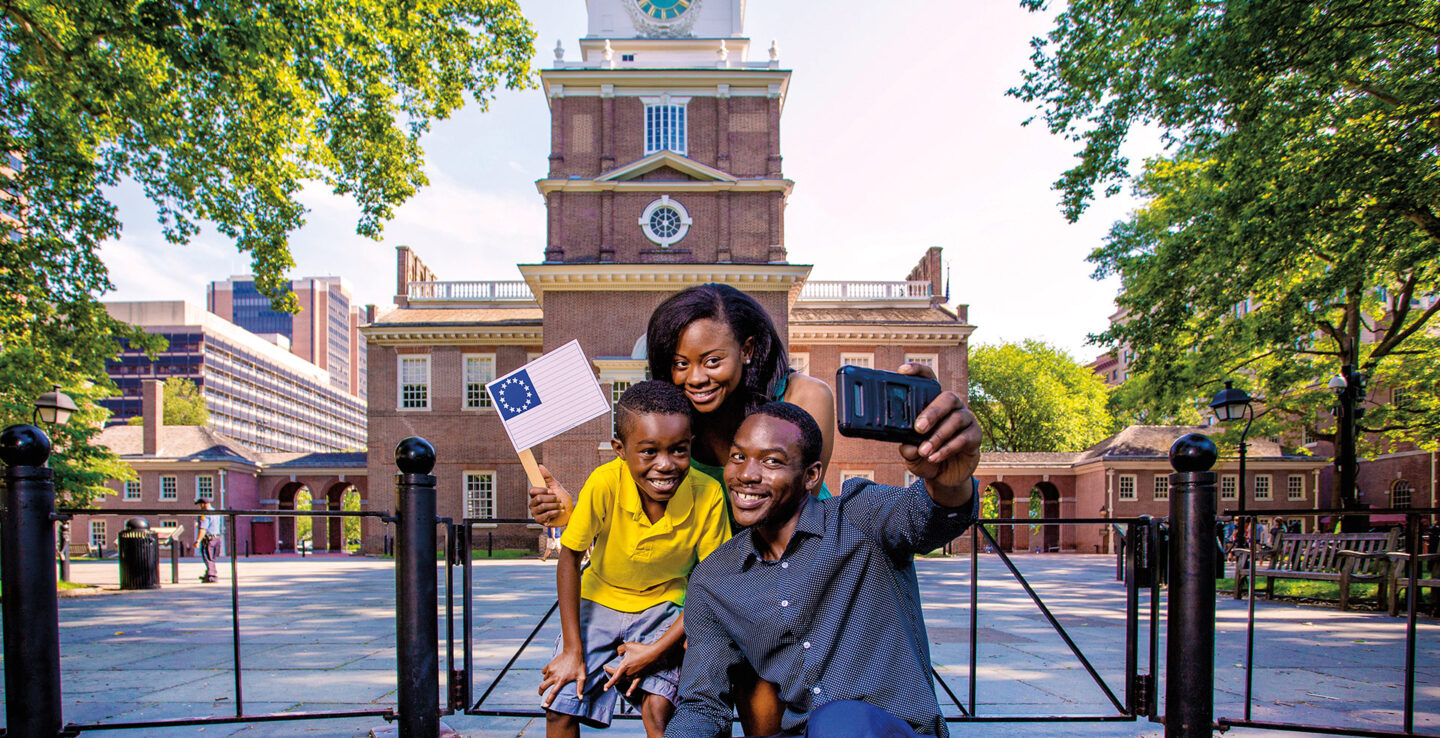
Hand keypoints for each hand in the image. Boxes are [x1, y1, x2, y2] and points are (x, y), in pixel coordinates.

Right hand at [527, 465, 572, 525]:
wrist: (571, 512)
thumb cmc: (563, 499)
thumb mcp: (556, 486)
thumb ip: (548, 477)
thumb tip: (540, 466)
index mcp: (535, 496)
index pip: (532, 491)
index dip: (543, 490)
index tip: (552, 491)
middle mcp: (533, 504)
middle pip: (538, 498)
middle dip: (552, 499)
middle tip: (559, 500)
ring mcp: (535, 513)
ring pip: (542, 506)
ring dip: (555, 506)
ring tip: (561, 506)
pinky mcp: (540, 521)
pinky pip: (546, 514)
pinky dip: (555, 512)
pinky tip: (560, 512)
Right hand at [540, 649, 586, 708]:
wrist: (572, 651)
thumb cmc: (578, 664)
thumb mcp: (582, 676)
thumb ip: (580, 688)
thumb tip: (580, 698)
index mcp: (561, 681)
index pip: (553, 693)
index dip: (548, 700)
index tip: (544, 706)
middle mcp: (554, 676)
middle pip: (543, 686)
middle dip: (540, 692)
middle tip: (541, 694)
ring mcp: (551, 670)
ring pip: (544, 679)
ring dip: (545, 682)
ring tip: (549, 682)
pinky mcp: (549, 664)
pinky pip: (544, 671)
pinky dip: (545, 674)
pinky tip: (549, 673)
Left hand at [602, 640, 667, 696]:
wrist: (654, 653)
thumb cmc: (641, 649)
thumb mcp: (628, 645)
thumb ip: (620, 649)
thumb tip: (619, 654)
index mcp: (624, 666)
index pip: (614, 673)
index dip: (608, 671)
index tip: (604, 668)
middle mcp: (628, 673)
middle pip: (617, 677)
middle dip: (611, 678)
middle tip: (606, 676)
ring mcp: (634, 675)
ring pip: (624, 680)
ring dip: (618, 681)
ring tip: (614, 681)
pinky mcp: (640, 676)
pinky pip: (634, 684)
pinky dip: (630, 689)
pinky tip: (628, 694)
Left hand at [896, 364, 980, 495]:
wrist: (944, 476)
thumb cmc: (926, 456)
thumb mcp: (911, 453)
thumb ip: (907, 447)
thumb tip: (907, 445)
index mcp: (934, 403)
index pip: (929, 381)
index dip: (918, 371)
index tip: (902, 370)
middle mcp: (952, 406)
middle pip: (948, 398)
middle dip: (933, 412)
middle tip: (919, 428)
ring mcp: (966, 420)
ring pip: (956, 419)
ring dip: (938, 436)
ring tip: (924, 451)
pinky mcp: (975, 436)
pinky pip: (964, 438)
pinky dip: (947, 449)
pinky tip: (934, 457)